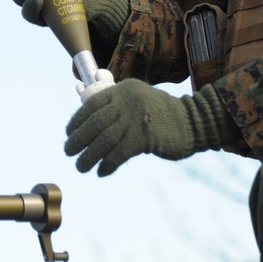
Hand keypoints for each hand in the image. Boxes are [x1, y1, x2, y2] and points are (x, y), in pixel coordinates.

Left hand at [64, 80, 235, 175]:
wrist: (194, 121)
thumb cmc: (163, 114)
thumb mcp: (139, 99)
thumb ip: (118, 106)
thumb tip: (91, 123)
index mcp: (123, 90)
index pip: (92, 104)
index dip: (77, 120)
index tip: (68, 132)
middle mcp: (127, 102)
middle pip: (95, 123)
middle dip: (78, 139)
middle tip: (68, 151)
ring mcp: (136, 119)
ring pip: (104, 140)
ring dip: (89, 156)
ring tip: (80, 167)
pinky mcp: (145, 137)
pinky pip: (119, 153)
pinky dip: (108, 164)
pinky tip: (102, 171)